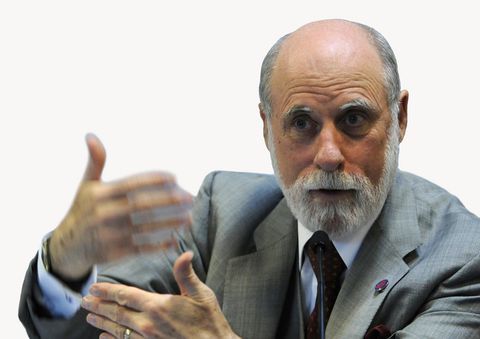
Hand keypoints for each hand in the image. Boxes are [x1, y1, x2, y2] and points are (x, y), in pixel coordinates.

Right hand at [49, 134, 192, 279]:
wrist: (66, 246)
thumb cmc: (83, 209)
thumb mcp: (86, 185)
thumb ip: (95, 162)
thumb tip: (91, 135)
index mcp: (99, 194)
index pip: (131, 184)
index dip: (154, 180)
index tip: (175, 177)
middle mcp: (103, 214)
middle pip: (142, 206)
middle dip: (168, 201)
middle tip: (190, 198)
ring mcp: (109, 235)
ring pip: (145, 228)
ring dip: (170, 223)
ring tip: (189, 218)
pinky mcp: (114, 253)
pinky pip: (141, 248)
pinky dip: (159, 245)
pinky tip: (176, 239)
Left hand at [81, 252, 239, 338]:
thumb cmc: (209, 321)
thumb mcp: (200, 294)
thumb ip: (186, 274)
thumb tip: (185, 253)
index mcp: (158, 306)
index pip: (126, 295)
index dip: (108, 290)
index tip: (94, 287)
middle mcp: (148, 324)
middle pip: (117, 312)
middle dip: (99, 306)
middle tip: (84, 301)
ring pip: (118, 329)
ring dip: (102, 322)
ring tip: (89, 317)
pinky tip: (104, 338)